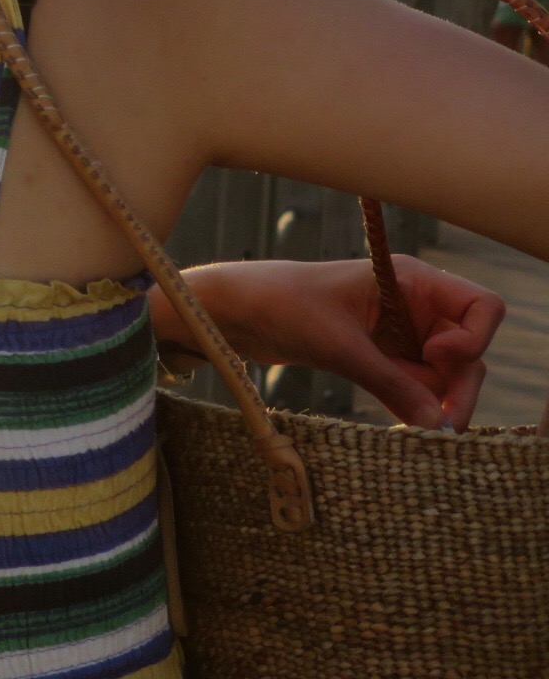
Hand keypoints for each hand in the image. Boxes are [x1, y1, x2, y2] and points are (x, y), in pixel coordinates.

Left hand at [155, 258, 504, 429]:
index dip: (473, 338)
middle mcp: (411, 305)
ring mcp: (397, 333)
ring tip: (422, 432)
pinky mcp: (378, 357)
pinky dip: (415, 406)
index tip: (437, 356)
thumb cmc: (280, 304)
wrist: (231, 311)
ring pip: (445, 374)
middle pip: (468, 348)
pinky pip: (415, 386)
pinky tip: (407, 428)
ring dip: (439, 402)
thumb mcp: (337, 344)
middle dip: (462, 385)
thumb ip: (390, 381)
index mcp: (409, 280)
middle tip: (442, 425)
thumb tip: (436, 424)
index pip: (482, 307)